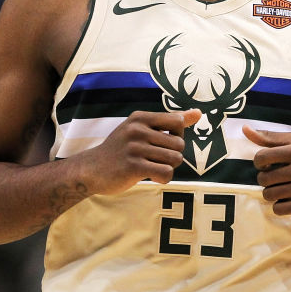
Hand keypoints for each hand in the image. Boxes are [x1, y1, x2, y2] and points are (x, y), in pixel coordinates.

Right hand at [84, 109, 200, 194]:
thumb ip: (171, 121)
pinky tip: (152, 177)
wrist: (90, 170)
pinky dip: (164, 178)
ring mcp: (135, 148)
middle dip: (173, 155)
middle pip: (180, 143)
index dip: (177, 135)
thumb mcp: (141, 128)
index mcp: (140, 117)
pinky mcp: (133, 167)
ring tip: (152, 167)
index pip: (178, 121)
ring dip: (168, 167)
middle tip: (156, 159)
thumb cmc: (121, 149)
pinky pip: (166, 173)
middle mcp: (137, 129)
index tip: (163, 142)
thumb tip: (199, 113)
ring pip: (175, 159)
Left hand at [243, 125, 290, 215]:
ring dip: (271, 193)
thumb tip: (245, 129)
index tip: (268, 164)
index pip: (262, 157)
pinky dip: (279, 206)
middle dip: (266, 179)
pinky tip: (288, 200)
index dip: (260, 163)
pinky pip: (281, 209)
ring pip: (270, 195)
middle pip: (264, 178)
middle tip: (276, 178)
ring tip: (280, 189)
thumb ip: (271, 138)